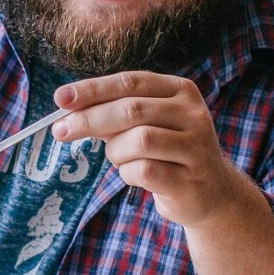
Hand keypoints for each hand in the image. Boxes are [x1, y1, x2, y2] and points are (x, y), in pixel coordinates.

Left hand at [52, 72, 240, 227]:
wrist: (212, 192)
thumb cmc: (168, 152)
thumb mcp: (147, 123)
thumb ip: (114, 112)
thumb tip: (68, 108)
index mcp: (180, 91)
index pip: (130, 82)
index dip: (93, 89)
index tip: (60, 98)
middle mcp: (192, 114)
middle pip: (131, 109)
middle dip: (89, 119)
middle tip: (61, 130)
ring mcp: (195, 147)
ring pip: (138, 141)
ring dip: (115, 152)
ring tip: (119, 159)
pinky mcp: (190, 179)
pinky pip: (144, 171)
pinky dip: (128, 174)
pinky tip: (134, 175)